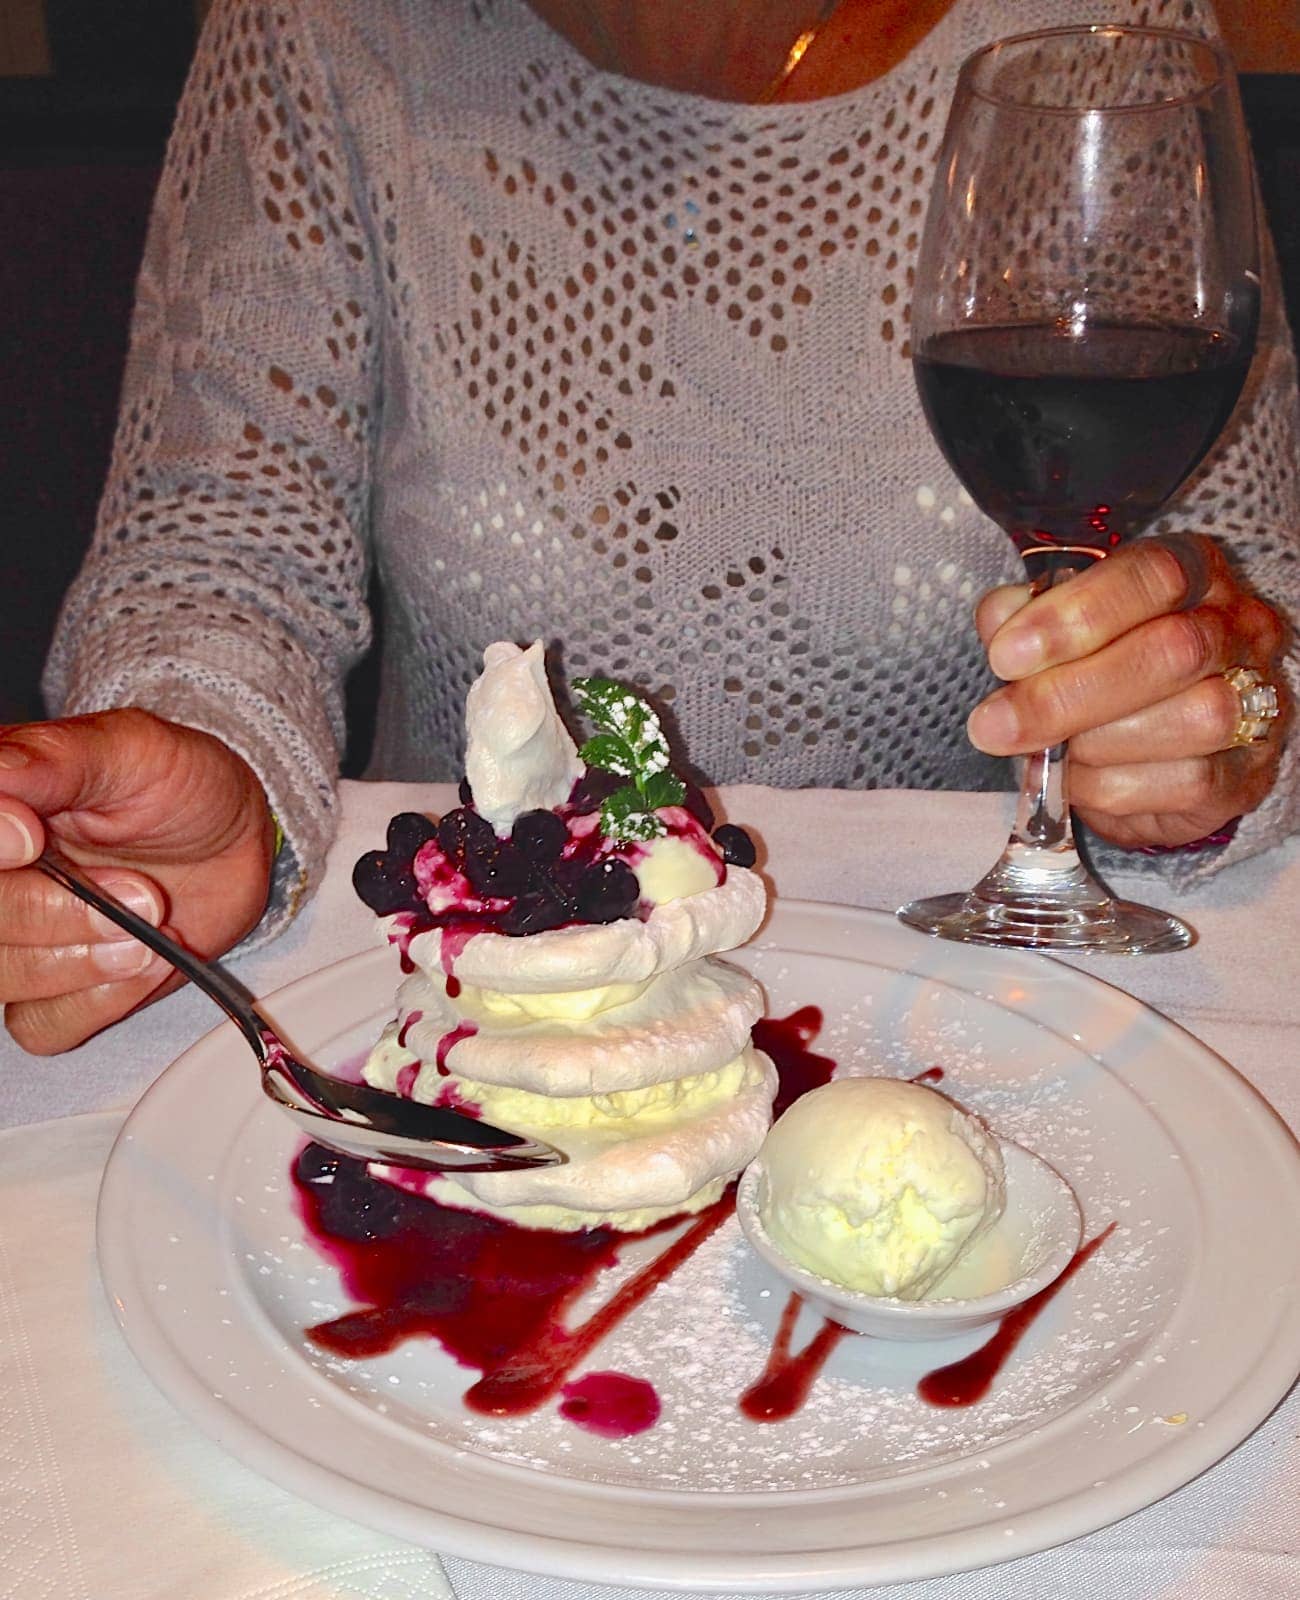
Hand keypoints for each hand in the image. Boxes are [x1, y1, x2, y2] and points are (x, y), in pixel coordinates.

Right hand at [0, 708, 275, 1052]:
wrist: (233, 835)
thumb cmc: (178, 783)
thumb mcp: (132, 748)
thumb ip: (56, 759)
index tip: (31, 839)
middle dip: (55, 913)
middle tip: (139, 892)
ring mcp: (20, 938)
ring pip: (5, 976)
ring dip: (84, 961)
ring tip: (153, 926)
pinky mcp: (57, 989)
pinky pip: (42, 1024)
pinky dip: (99, 1002)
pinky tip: (146, 963)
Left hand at [967, 534, 1289, 849]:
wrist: (1146, 758)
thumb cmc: (1098, 672)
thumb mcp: (1054, 630)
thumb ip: (1023, 616)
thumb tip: (1001, 619)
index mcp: (1193, 572)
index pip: (1154, 574)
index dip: (1076, 614)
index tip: (1006, 656)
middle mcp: (1239, 628)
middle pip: (1173, 650)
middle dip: (1068, 694)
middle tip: (995, 723)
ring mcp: (1256, 702)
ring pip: (1195, 718)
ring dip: (1095, 743)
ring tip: (1046, 750)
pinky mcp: (1247, 774)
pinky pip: (1189, 781)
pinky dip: (1114, 786)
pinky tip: (1078, 780)